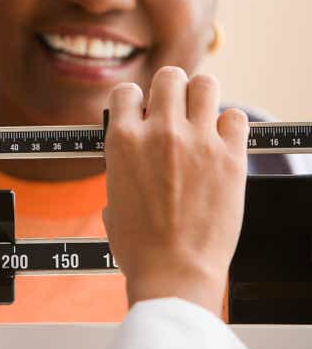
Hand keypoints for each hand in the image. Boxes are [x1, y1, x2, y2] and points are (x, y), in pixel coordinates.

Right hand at [103, 66, 248, 315]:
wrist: (173, 271)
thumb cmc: (139, 244)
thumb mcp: (112, 196)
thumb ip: (123, 165)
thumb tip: (134, 157)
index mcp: (123, 141)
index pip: (127, 92)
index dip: (134, 101)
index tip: (141, 112)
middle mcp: (160, 132)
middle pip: (169, 77)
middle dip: (170, 90)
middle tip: (173, 109)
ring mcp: (198, 142)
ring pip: (205, 84)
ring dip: (201, 97)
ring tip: (200, 116)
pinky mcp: (230, 157)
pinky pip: (236, 117)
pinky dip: (229, 124)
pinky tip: (221, 140)